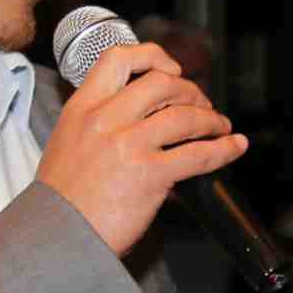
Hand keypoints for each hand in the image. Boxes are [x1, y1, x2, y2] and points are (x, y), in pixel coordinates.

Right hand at [33, 42, 244, 257]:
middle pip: (162, 82)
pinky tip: (235, 147)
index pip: (119, 58)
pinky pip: (198, 154)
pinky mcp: (150, 174)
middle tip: (201, 106)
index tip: (171, 69)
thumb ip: (101, 127)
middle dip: (190, 91)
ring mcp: (128, 144)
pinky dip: (223, 149)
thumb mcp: (69, 145)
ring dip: (211, 119)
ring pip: (185, 116)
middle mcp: (106, 119)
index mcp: (82, 108)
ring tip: (221, 127)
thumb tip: (142, 128)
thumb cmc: (61, 200)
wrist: (56, 236)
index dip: (153, 56)